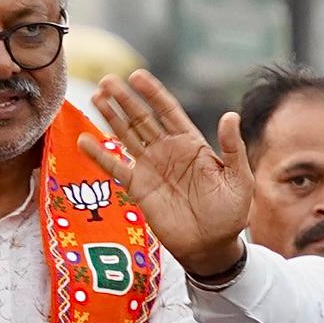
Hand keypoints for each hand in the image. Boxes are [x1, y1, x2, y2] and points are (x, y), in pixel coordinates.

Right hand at [96, 71, 254, 283]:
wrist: (212, 245)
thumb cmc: (230, 212)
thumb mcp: (238, 178)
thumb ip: (233, 148)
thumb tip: (230, 116)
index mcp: (192, 143)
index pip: (168, 111)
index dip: (153, 93)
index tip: (137, 76)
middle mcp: (168, 150)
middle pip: (142, 118)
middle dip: (126, 99)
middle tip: (108, 79)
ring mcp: (151, 167)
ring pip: (127, 136)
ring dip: (111, 117)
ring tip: (96, 97)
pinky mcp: (139, 187)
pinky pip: (115, 168)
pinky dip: (99, 155)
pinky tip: (84, 140)